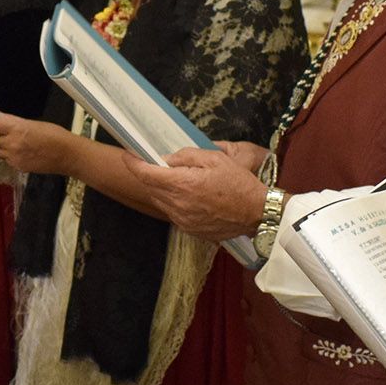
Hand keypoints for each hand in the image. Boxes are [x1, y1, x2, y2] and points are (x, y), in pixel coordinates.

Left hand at [0, 113, 77, 176]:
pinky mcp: (17, 166)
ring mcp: (14, 158)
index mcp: (17, 130)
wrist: (67, 155)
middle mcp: (12, 145)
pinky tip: (7, 146)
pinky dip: (3, 151)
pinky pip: (4, 157)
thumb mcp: (32, 123)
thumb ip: (12, 122)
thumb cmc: (54, 135)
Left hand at [121, 145, 268, 240]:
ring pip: (161, 201)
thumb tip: (166, 159)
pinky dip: (175, 202)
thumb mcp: (214, 158)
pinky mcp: (190, 229)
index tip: (128, 155)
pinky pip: (174, 213)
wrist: (257, 214)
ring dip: (162, 189)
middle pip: (151, 188)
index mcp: (181, 185)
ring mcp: (182, 220)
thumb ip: (186, 156)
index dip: (133, 163)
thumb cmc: (239, 183)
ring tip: (177, 179)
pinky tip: (190, 195)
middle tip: (156, 163)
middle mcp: (177, 205)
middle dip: (149, 174)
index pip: (145, 174)